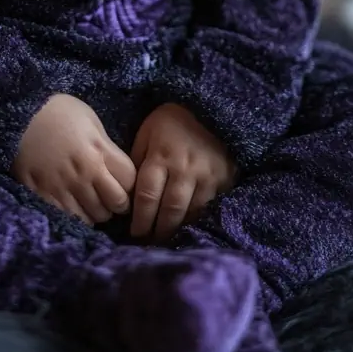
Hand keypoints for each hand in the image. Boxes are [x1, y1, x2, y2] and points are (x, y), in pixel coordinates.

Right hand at [12, 93, 135, 225]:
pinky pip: (69, 219)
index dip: (130, 183)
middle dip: (117, 202)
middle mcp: (85, 174)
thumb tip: (115, 166)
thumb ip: (105, 145)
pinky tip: (73, 206)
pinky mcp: (44, 197)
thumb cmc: (56, 111)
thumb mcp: (89, 119)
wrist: (18, 114)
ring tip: (91, 201)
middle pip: (116, 203)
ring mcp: (65, 188)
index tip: (124, 182)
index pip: (130, 181)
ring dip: (97, 211)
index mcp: (99, 151)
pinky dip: (76, 217)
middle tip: (110, 196)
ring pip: (95, 216)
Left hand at [130, 103, 237, 241]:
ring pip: (190, 213)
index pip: (146, 195)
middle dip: (157, 230)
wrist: (213, 108)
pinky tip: (187, 227)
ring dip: (177, 229)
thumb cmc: (173, 121)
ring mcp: (206, 176)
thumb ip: (138, 160)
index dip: (139, 218)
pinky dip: (196, 219)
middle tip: (148, 243)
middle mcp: (184, 169)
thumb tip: (128, 191)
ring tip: (166, 240)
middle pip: (169, 209)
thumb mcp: (148, 132)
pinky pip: (208, 207)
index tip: (133, 232)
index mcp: (161, 156)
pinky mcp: (223, 180)